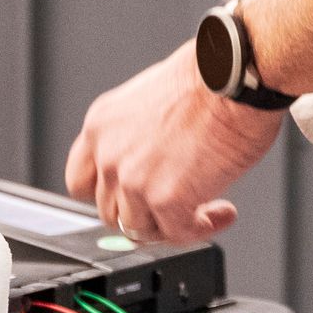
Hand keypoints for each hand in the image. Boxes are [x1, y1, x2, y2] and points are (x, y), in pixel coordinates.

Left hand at [65, 46, 286, 244]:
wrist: (232, 76)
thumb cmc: (208, 78)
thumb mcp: (151, 97)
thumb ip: (140, 134)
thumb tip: (158, 159)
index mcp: (102, 124)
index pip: (80, 181)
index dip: (109, 196)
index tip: (129, 199)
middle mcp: (109, 154)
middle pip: (109, 212)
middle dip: (144, 214)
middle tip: (176, 207)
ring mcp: (133, 180)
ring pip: (138, 230)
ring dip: (172, 226)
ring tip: (204, 210)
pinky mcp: (166, 200)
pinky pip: (178, 235)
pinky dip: (202, 230)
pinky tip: (221, 213)